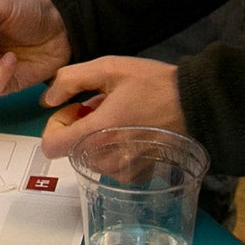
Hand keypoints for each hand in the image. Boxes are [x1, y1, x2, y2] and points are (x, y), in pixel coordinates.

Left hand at [36, 58, 183, 159]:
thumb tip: (48, 98)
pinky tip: (131, 129)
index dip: (56, 124)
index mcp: (97, 133)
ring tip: (120, 115)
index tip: (76, 108)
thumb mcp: (109, 68)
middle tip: (103, 105)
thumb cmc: (154, 84)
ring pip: (90, 157)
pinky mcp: (137, 176)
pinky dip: (113, 149)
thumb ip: (70, 79)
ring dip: (96, 136)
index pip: (51, 146)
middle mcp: (108, 160)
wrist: (197, 104)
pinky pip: (111, 165)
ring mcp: (124, 172)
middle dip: (80, 125)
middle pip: (72, 149)